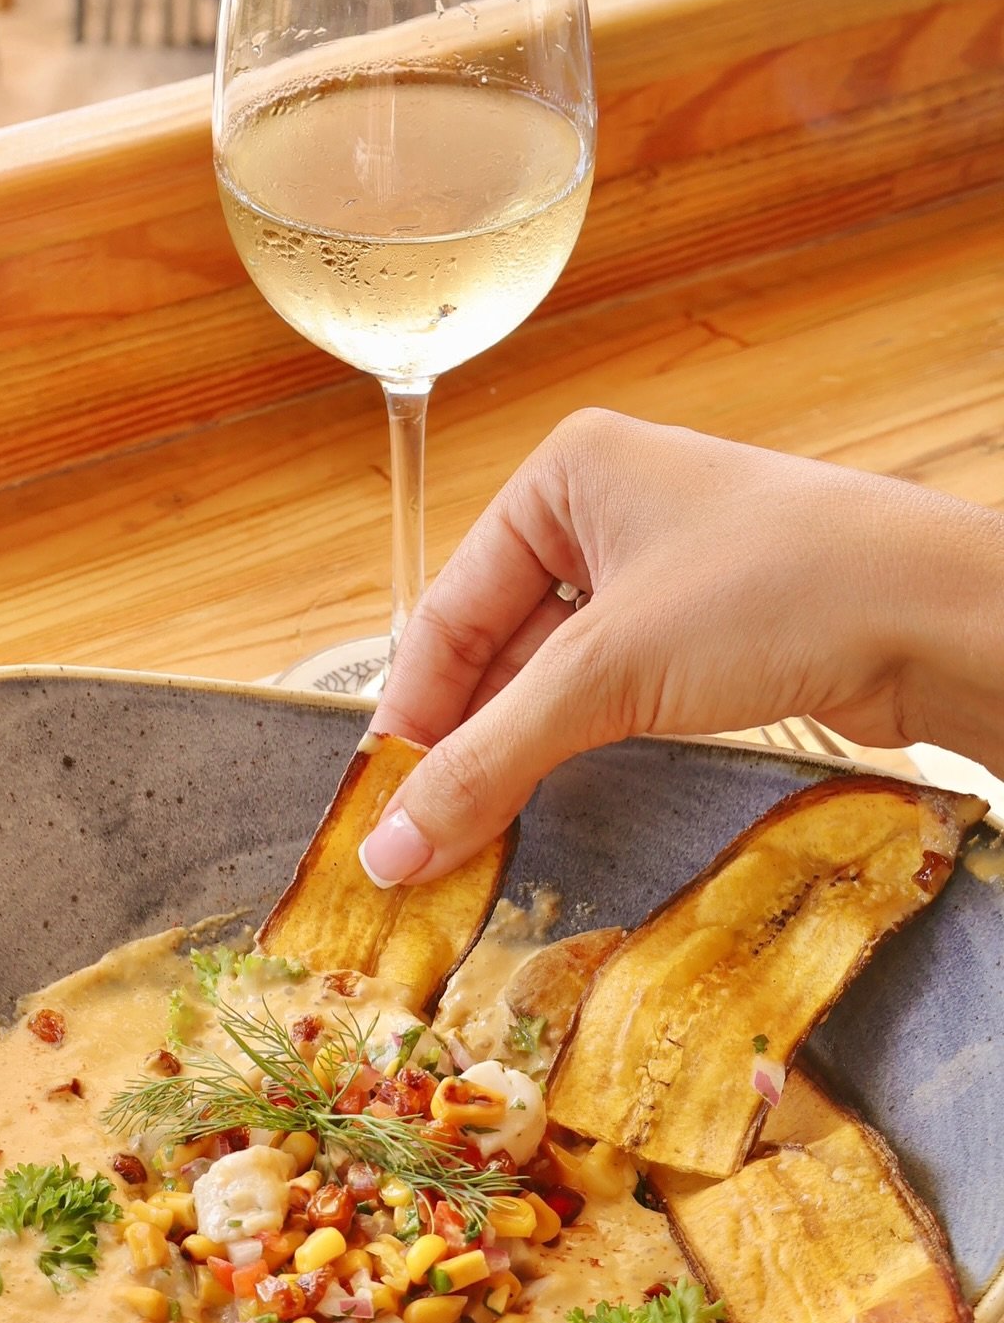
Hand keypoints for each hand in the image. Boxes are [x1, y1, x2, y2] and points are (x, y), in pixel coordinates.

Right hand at [361, 408, 1003, 883]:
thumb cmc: (777, 593)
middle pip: (499, 643)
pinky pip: (612, 692)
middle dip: (463, 738)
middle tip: (419, 831)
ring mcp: (663, 571)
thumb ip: (488, 761)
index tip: (380, 798)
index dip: (412, 709)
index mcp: (566, 473)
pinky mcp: (709, 630)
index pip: (452, 606)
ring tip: (472, 832)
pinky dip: (574, 745)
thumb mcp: (607, 673)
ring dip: (516, 750)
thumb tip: (389, 849)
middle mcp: (609, 509)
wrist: (943, 619)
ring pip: (555, 674)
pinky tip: (544, 798)